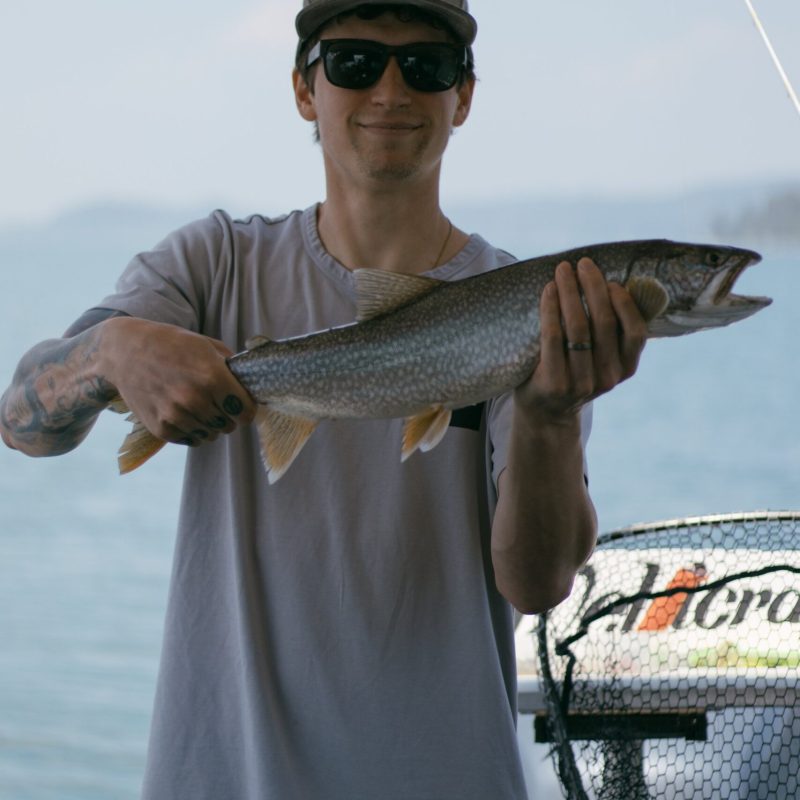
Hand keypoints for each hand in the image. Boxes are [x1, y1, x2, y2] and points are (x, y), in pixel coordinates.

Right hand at [100, 317, 256, 445]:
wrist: (125, 351)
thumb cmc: (171, 344)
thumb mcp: (207, 345)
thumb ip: (232, 366)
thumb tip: (250, 385)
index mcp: (212, 377)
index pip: (245, 412)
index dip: (247, 409)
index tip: (242, 405)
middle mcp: (194, 399)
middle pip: (229, 426)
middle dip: (228, 416)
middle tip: (218, 403)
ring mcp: (176, 416)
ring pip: (210, 435)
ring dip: (210, 425)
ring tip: (199, 406)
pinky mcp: (161, 428)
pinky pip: (191, 440)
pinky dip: (192, 430)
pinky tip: (184, 413)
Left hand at [517, 258, 646, 425]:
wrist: (546, 414)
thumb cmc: (574, 373)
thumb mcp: (601, 360)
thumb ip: (610, 333)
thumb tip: (611, 282)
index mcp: (625, 369)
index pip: (635, 333)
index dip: (625, 303)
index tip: (611, 280)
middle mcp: (608, 378)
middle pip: (604, 323)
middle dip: (594, 287)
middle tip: (583, 263)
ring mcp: (581, 383)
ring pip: (578, 327)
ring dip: (571, 292)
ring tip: (562, 271)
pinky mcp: (555, 383)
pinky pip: (553, 337)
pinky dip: (551, 309)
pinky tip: (548, 291)